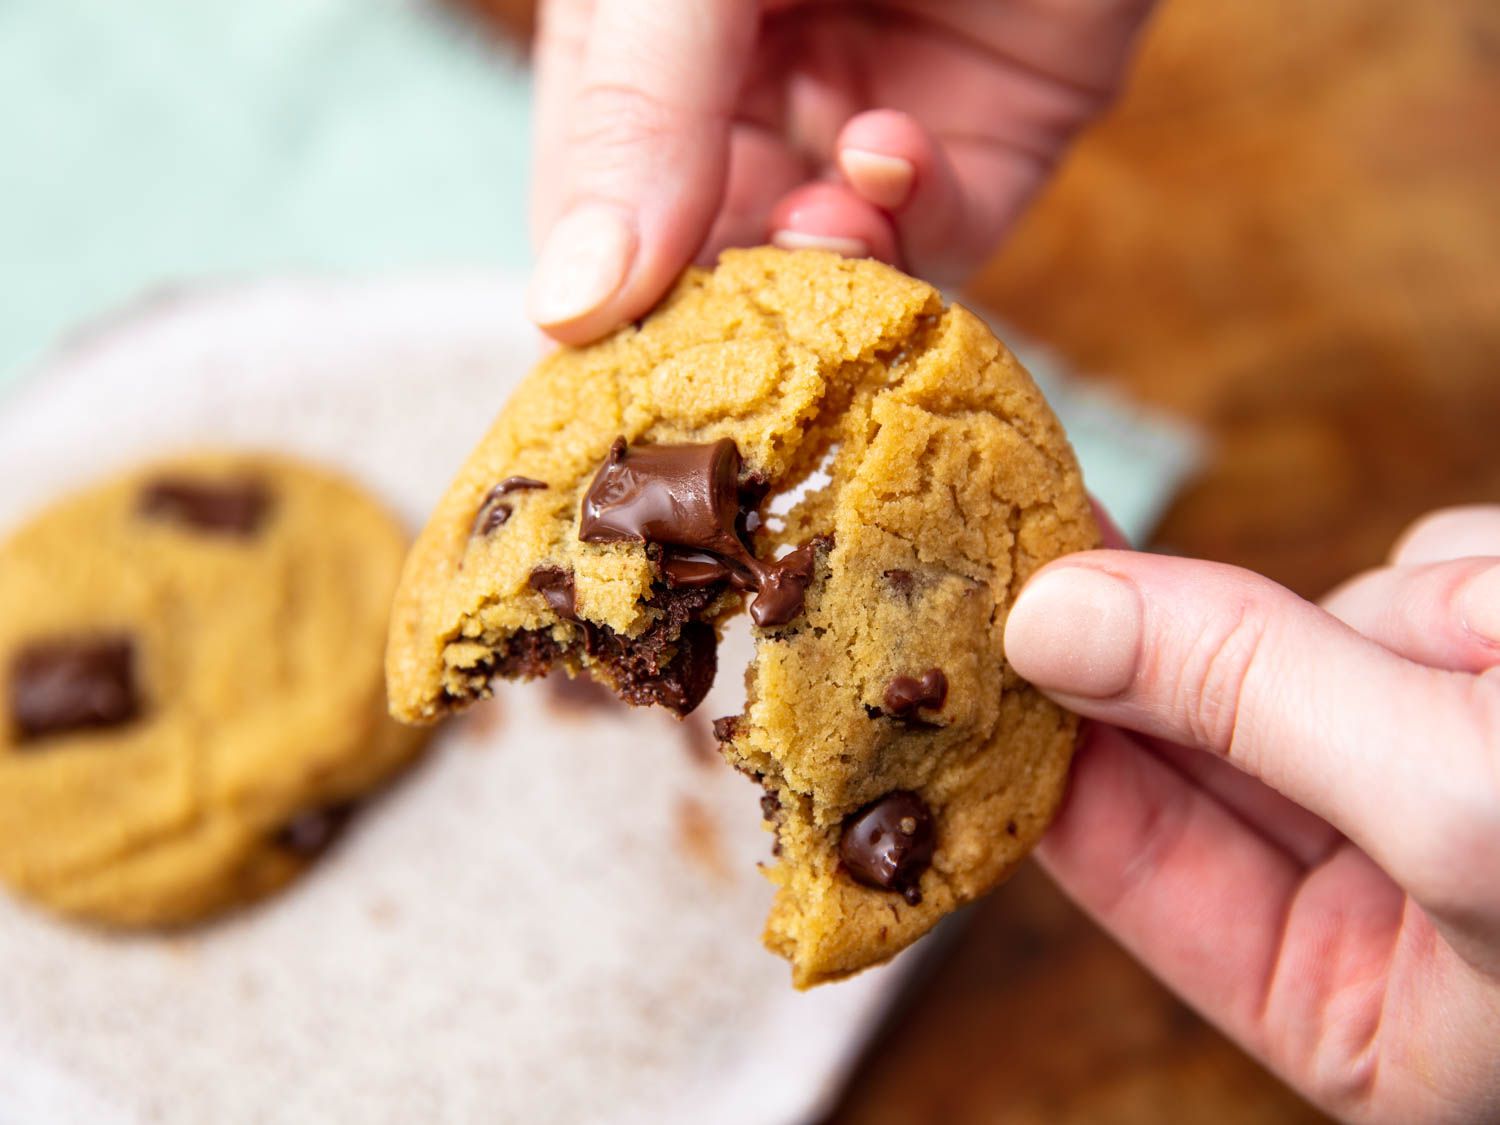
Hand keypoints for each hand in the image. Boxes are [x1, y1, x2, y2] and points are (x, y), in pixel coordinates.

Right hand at [528, 0, 1154, 343]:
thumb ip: (632, 110)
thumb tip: (566, 307)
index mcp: (646, 49)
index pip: (594, 212)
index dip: (598, 301)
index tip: (610, 376)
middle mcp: (748, 96)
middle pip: (710, 264)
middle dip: (725, 300)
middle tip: (733, 328)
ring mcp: (864, 120)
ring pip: (827, 273)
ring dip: (822, 266)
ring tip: (827, 220)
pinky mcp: (982, 142)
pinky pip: (939, 238)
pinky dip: (915, 222)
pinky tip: (891, 154)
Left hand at [1003, 506, 1499, 1121]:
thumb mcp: (1459, 808)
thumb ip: (1250, 702)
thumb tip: (1050, 623)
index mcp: (1360, 1013)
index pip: (1134, 866)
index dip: (1039, 748)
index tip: (960, 635)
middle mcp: (1389, 895)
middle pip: (1202, 740)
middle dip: (1173, 650)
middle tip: (1040, 525)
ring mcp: (1442, 770)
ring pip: (1319, 641)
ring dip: (1390, 623)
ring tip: (1495, 650)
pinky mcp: (1494, 674)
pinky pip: (1428, 584)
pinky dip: (1472, 586)